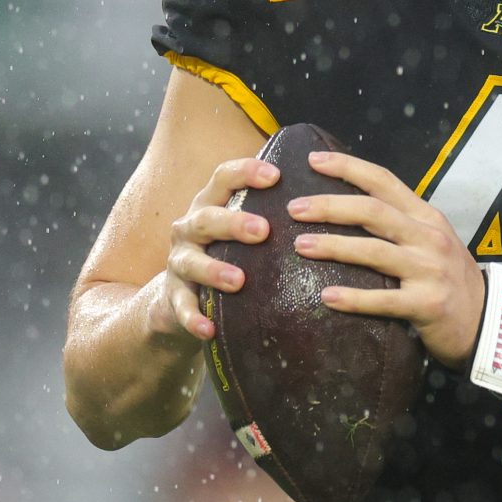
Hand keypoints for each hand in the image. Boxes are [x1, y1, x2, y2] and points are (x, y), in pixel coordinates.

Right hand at [150, 156, 278, 341]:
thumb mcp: (241, 228)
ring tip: (239, 281)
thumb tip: (327, 197)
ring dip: (214, 270)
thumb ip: (270, 211)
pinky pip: (182, 307)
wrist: (180, 296)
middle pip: (206, 218)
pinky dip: (194, 318)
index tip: (276, 176)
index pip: (224, 178)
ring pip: (191, 262)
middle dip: (233, 222)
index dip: (246, 173)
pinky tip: (209, 329)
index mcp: (211, 204)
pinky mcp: (174, 296)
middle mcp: (190, 228)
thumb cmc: (226, 251)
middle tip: (263, 230)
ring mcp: (180, 262)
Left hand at [287, 149, 484, 369]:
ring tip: (300, 246)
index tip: (313, 162)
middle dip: (329, 206)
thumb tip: (345, 209)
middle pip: (373, 212)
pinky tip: (327, 296)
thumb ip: (399, 224)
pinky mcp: (428, 304)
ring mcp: (430, 270)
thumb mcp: (432, 241)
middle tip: (294, 209)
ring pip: (373, 251)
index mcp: (427, 216)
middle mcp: (429, 237)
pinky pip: (383, 300)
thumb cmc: (448, 278)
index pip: (384, 182)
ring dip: (333, 246)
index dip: (348, 168)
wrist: (486, 320)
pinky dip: (353, 298)